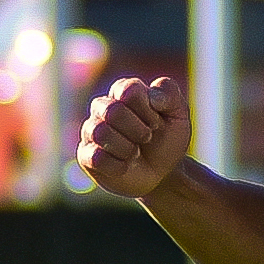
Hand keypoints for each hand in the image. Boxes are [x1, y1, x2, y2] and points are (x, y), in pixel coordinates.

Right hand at [77, 75, 189, 200]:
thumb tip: (153, 97)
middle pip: (112, 111)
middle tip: (147, 138)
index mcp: (124, 91)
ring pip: (100, 133)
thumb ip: (169, 94)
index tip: (157, 124)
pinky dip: (117, 166)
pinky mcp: (85, 155)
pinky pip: (95, 158)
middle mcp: (103, 107)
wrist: (161, 173)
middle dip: (138, 131)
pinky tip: (125, 167)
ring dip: (127, 148)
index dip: (148, 111)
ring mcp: (91, 130)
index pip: (129, 91)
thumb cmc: (166, 139)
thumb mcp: (178, 114)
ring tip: (135, 153)